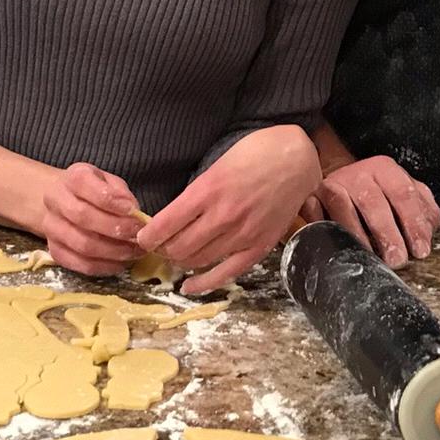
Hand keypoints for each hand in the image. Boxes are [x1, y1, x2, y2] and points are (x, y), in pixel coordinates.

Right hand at [39, 163, 143, 276]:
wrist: (62, 203)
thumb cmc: (93, 191)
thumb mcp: (108, 182)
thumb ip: (120, 194)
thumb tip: (133, 212)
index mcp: (72, 178)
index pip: (85, 185)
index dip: (110, 200)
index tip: (133, 210)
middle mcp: (55, 200)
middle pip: (83, 217)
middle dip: (115, 228)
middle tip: (139, 236)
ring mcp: (51, 227)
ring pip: (82, 244)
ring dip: (113, 251)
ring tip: (134, 251)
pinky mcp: (54, 251)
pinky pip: (79, 264)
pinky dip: (103, 267)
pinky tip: (120, 263)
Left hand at [138, 126, 320, 294]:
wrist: (296, 159)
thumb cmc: (256, 153)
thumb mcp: (217, 163)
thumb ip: (197, 192)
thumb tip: (173, 216)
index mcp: (208, 190)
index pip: (165, 224)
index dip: (148, 236)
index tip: (142, 237)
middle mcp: (222, 215)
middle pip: (178, 247)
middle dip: (163, 249)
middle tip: (160, 245)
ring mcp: (242, 233)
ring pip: (198, 260)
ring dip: (181, 261)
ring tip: (176, 255)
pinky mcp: (259, 246)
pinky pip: (227, 273)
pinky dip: (204, 283)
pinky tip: (189, 286)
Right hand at [298, 156, 439, 269]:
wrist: (338, 180)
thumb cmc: (376, 193)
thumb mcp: (402, 194)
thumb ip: (421, 209)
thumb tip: (428, 231)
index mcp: (386, 170)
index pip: (404, 194)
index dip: (414, 223)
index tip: (421, 250)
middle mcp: (358, 173)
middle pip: (374, 202)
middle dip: (387, 233)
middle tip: (397, 259)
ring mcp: (332, 183)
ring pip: (342, 206)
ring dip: (357, 234)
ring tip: (370, 257)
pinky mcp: (311, 196)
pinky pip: (314, 211)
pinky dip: (323, 226)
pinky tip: (336, 244)